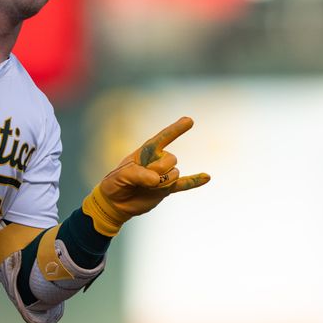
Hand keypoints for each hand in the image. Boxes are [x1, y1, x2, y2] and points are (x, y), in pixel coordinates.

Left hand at [83, 117, 209, 235]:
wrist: (115, 203)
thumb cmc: (115, 184)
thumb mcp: (120, 176)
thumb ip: (137, 175)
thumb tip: (157, 180)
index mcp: (145, 151)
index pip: (163, 137)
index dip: (176, 129)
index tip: (189, 120)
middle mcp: (157, 160)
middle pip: (171, 159)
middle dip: (158, 170)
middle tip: (140, 180)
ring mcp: (163, 174)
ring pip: (174, 174)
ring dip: (162, 183)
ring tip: (145, 188)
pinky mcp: (167, 188)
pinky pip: (184, 184)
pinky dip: (195, 181)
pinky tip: (207, 177)